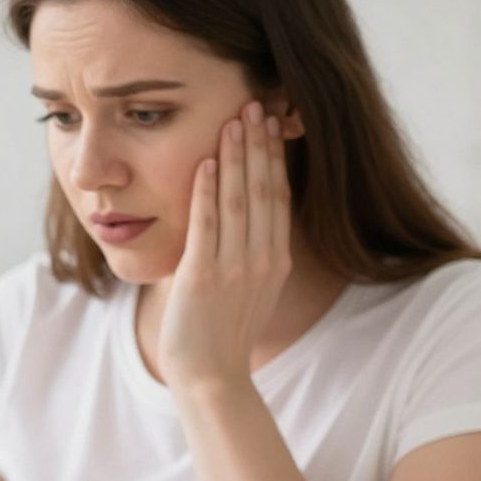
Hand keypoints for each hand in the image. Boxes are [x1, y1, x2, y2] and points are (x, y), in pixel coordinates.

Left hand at [160, 99, 291, 388]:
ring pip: (238, 200)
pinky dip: (205, 192)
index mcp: (276, 260)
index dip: (274, 157)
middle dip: (259, 144)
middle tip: (255, 103)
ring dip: (234, 157)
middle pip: (263, 189)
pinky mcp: (203, 277)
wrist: (210, 377)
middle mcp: (262, 259)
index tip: (270, 123)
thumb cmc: (223, 334)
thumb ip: (252, 254)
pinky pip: (207, 226)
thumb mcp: (250, 289)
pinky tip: (203, 163)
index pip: (277, 197)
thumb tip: (244, 221)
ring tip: (233, 120)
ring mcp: (234, 268)